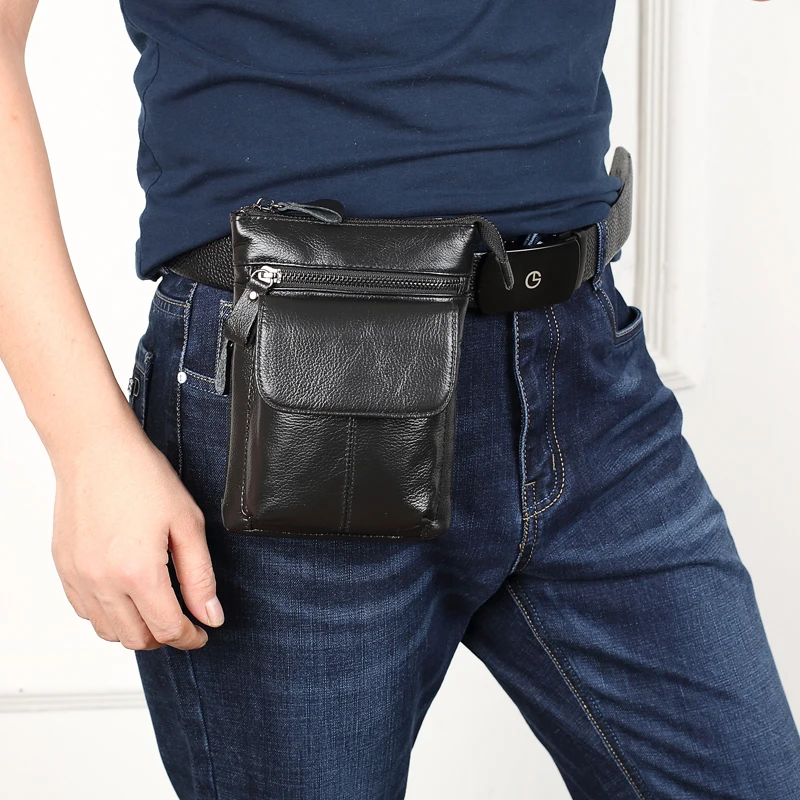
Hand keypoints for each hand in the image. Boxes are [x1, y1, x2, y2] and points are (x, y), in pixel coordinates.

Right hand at [51, 423, 223, 650]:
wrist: (96, 450)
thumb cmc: (141, 477)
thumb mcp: (187, 524)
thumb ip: (200, 576)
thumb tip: (210, 614)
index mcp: (138, 572)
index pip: (167, 629)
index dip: (191, 636)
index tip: (202, 633)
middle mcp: (102, 582)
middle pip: (137, 639)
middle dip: (166, 638)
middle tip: (185, 621)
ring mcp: (78, 577)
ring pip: (108, 632)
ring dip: (136, 630)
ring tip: (158, 609)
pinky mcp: (64, 569)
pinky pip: (85, 611)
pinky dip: (109, 615)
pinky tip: (128, 596)